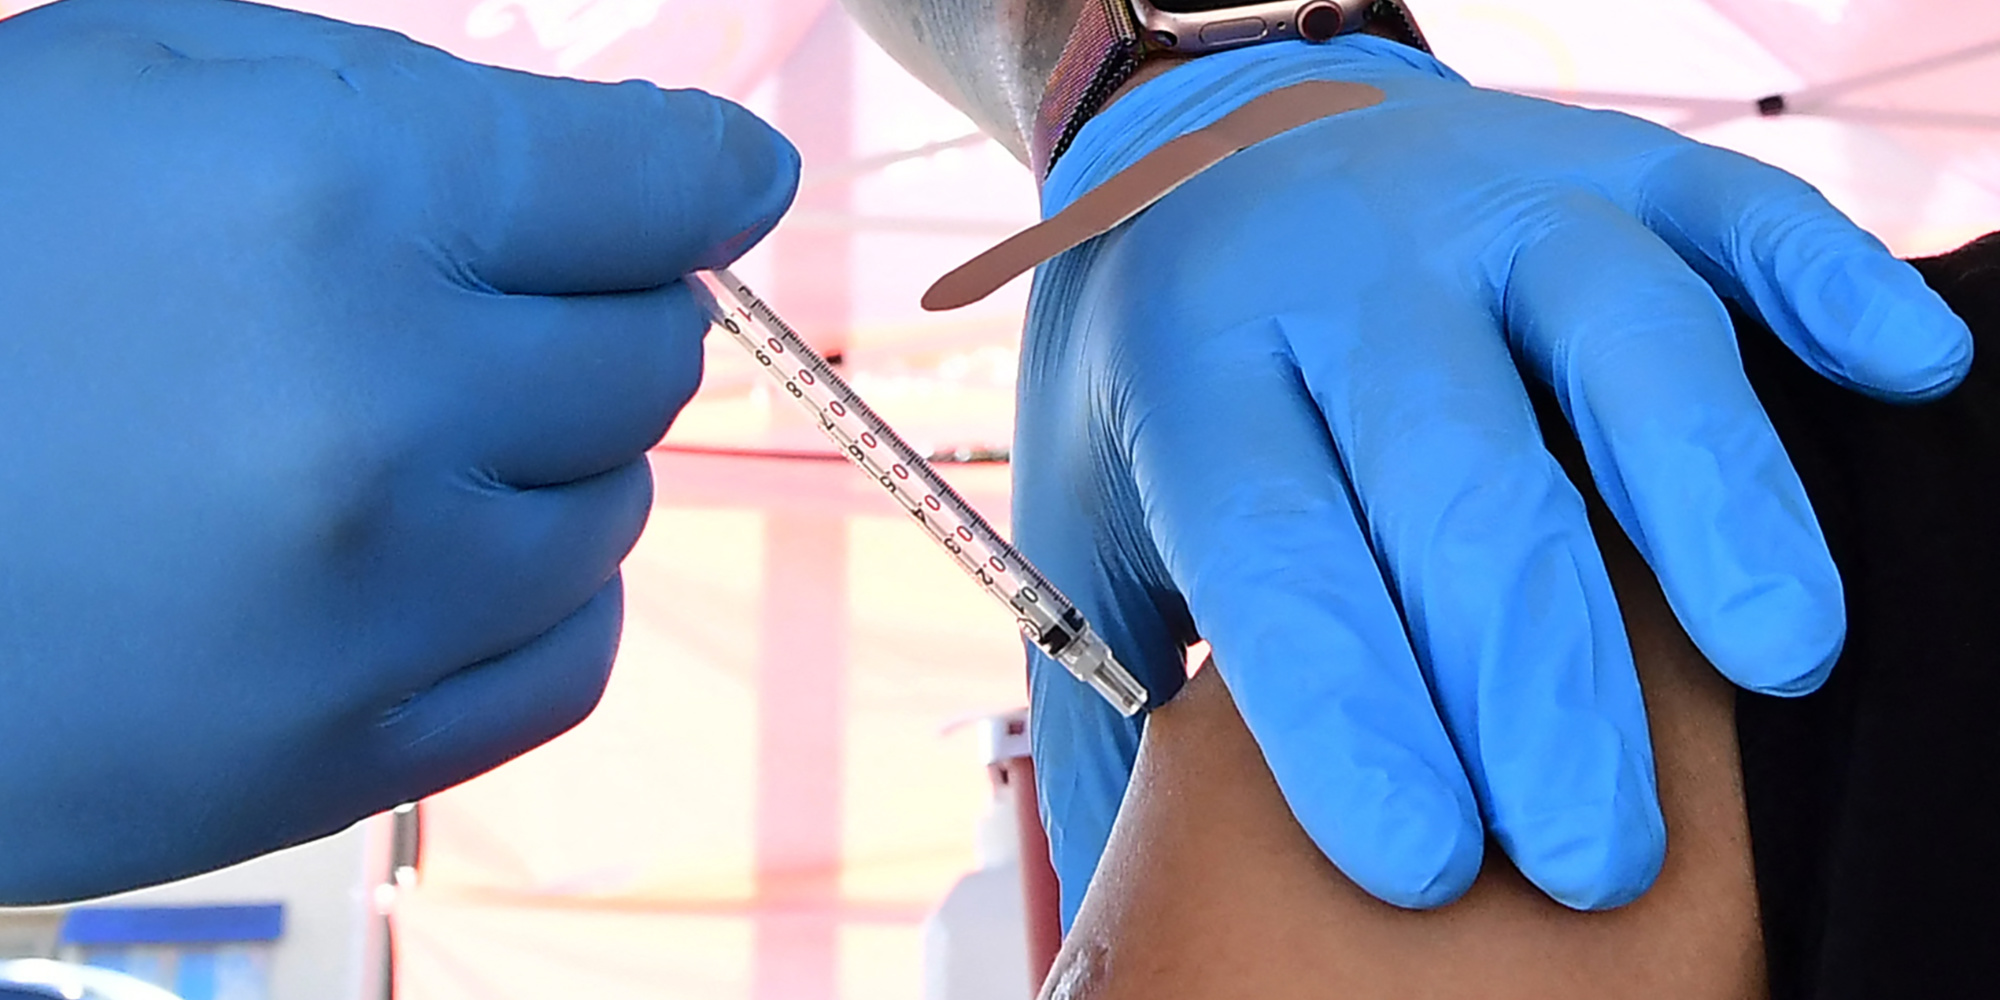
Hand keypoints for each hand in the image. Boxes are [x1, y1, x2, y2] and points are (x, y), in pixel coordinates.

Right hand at [0, 0, 795, 902]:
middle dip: (591, 314)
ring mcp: (368, 603)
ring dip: (547, 458)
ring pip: (619, 508)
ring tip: (393, 437)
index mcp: (332, 196)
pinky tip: (430, 556)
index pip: (656, 185)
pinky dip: (535, 594)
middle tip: (477, 309)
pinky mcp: (338, 756)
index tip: (728, 180)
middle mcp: (379, 406)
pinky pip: (569, 657)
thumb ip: (403, 112)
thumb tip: (673, 176)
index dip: (705, 173)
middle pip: (654, 356)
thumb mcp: (134, 84)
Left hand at [1018, 37, 1969, 922]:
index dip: (1349, 703)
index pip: (1272, 544)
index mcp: (1197, 371)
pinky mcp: (1608, 162)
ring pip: (1621, 339)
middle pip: (1461, 476)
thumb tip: (1144, 904)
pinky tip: (1903, 372)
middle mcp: (1345, 276)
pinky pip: (1733, 209)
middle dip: (1537, 675)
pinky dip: (1824, 283)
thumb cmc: (1165, 380)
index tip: (1423, 862)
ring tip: (1782, 656)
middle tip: (1597, 854)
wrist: (1212, 142)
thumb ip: (1112, 697)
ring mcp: (1487, 207)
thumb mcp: (1086, 517)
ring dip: (1714, 495)